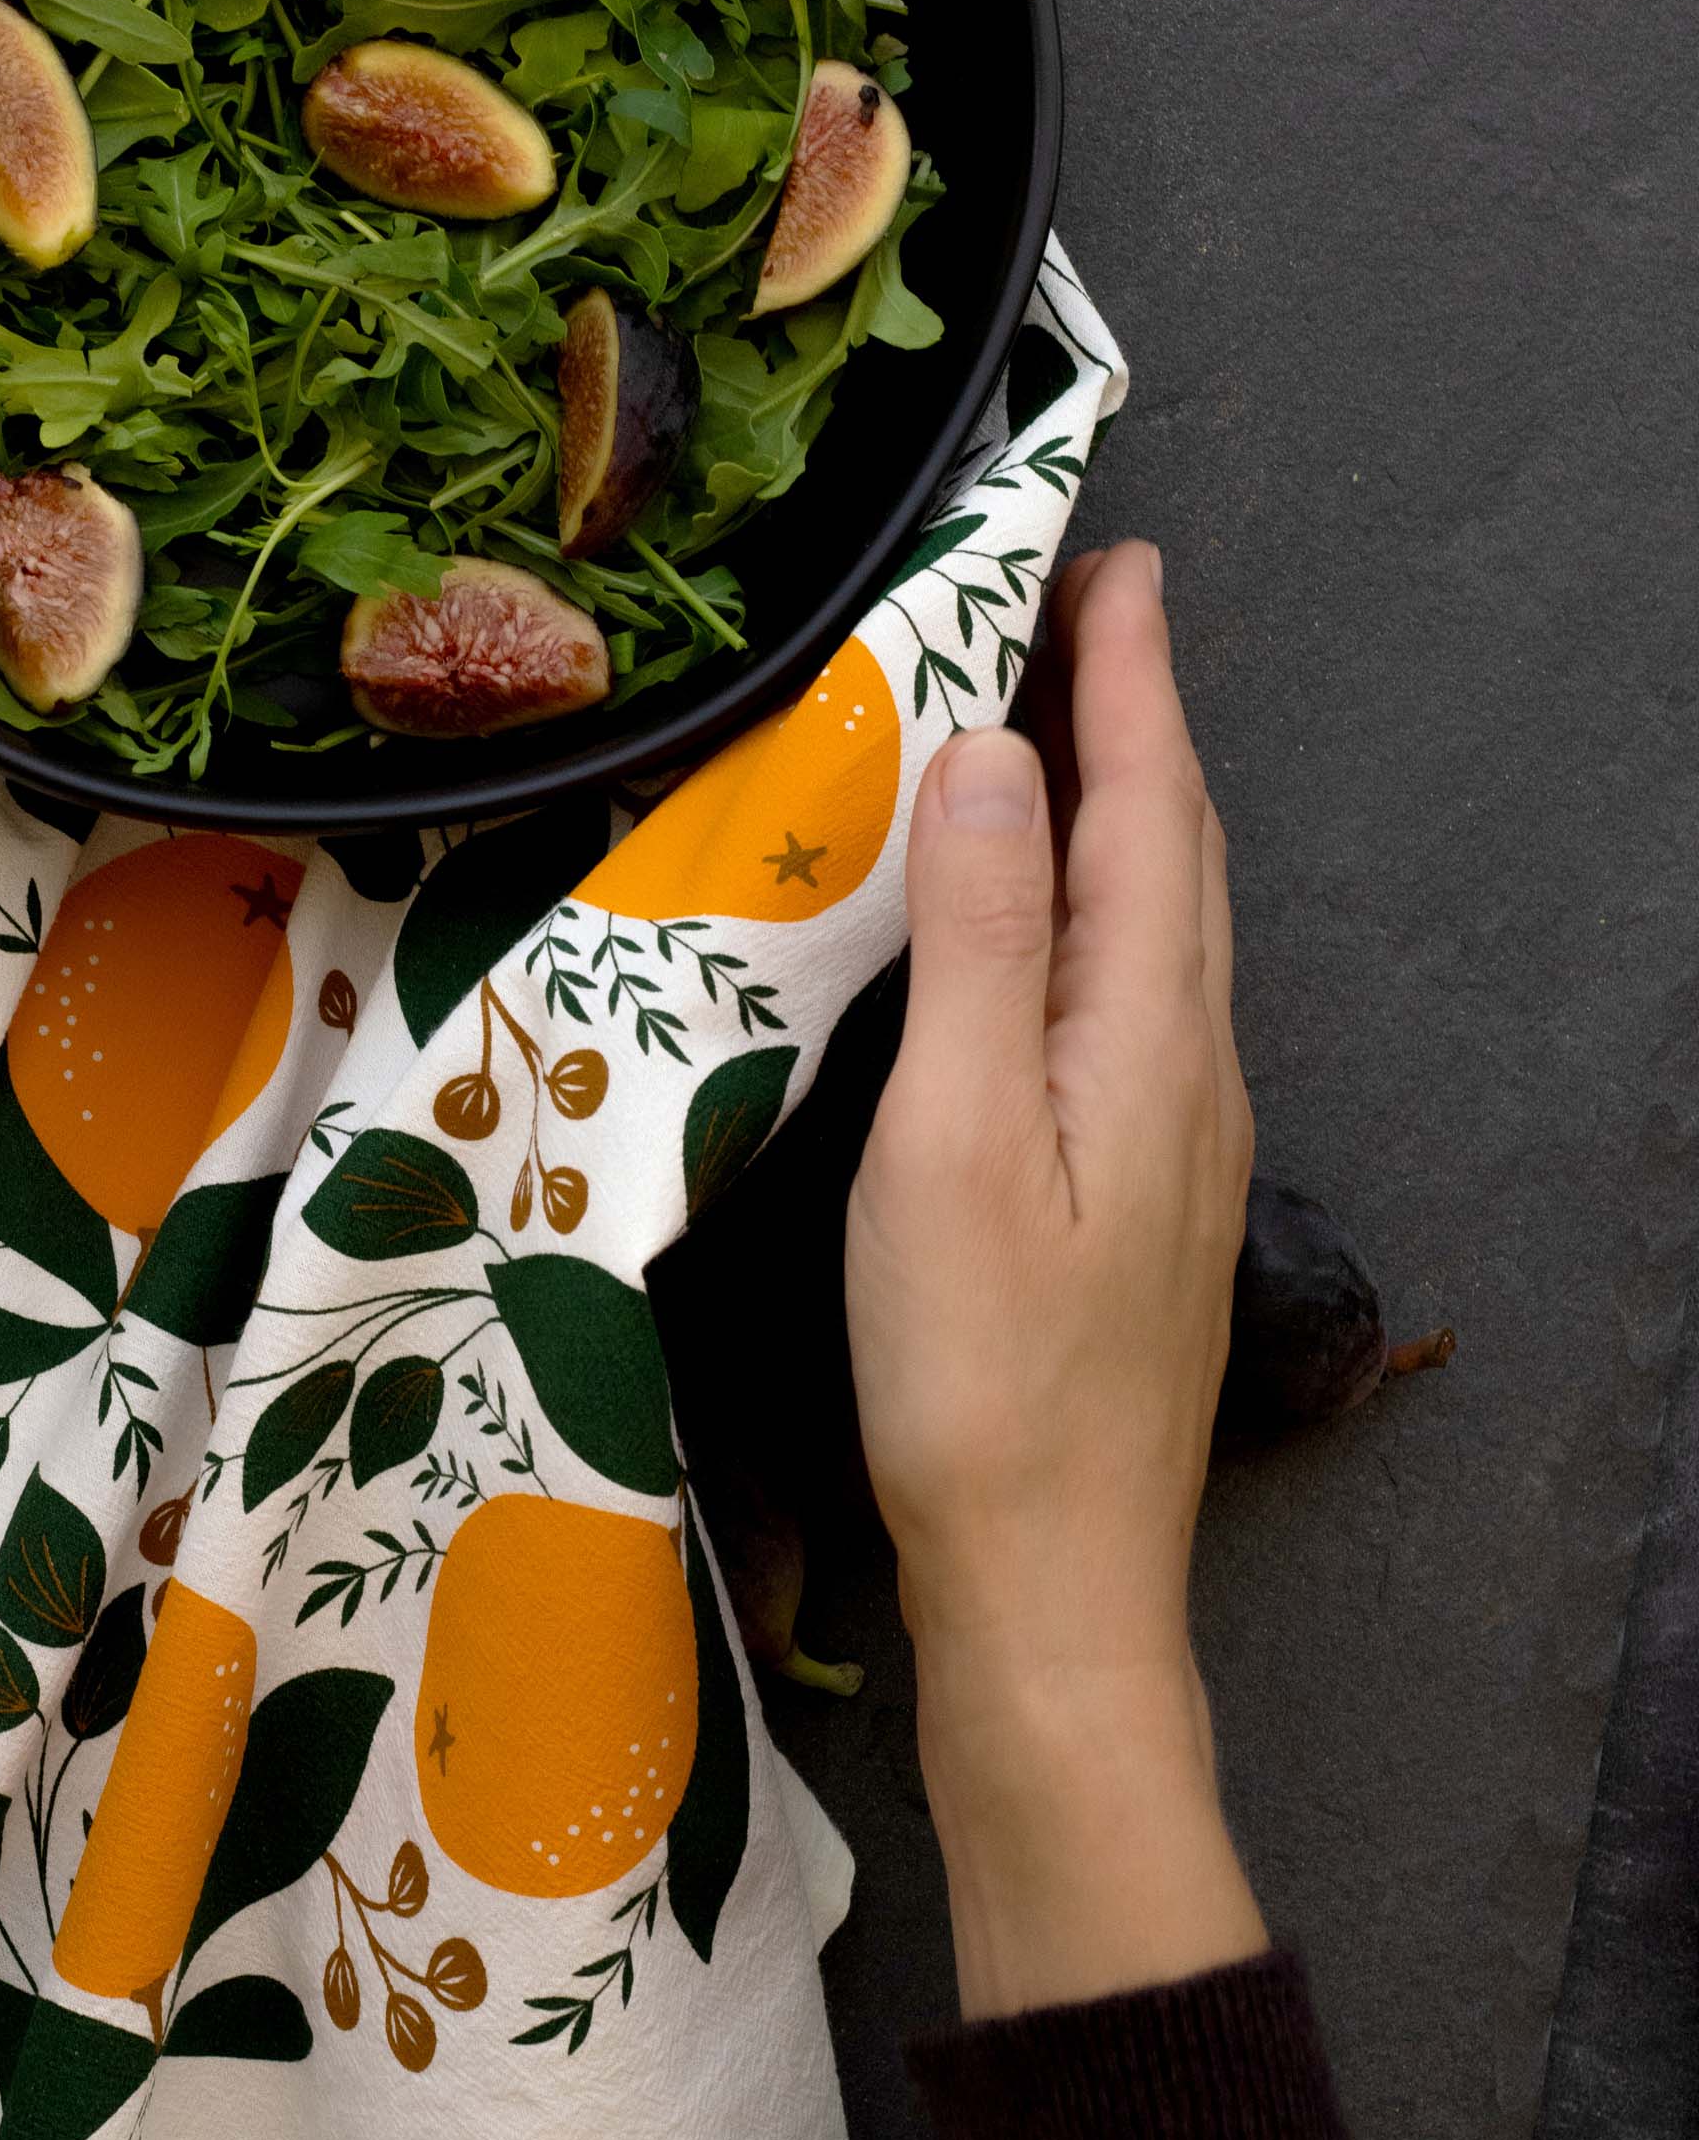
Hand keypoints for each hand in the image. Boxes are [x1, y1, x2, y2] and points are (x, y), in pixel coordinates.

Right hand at [845, 541, 1266, 2015]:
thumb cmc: (978, 1372)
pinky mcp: (1141, 1189)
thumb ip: (981, 948)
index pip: (1149, 814)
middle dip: (1145, 718)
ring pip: (1171, 924)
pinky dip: (1109, 901)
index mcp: (1146, 1036)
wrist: (1051, 1583)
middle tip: (1088, 605)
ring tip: (1076, 727)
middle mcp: (1189, 1067)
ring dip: (1135, 806)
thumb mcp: (952, 1144)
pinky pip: (1139, 989)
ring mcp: (1177, 1135)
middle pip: (1183, 855)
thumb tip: (993, 759)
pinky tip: (1060, 924)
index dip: (1130, 680)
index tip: (1112, 556)